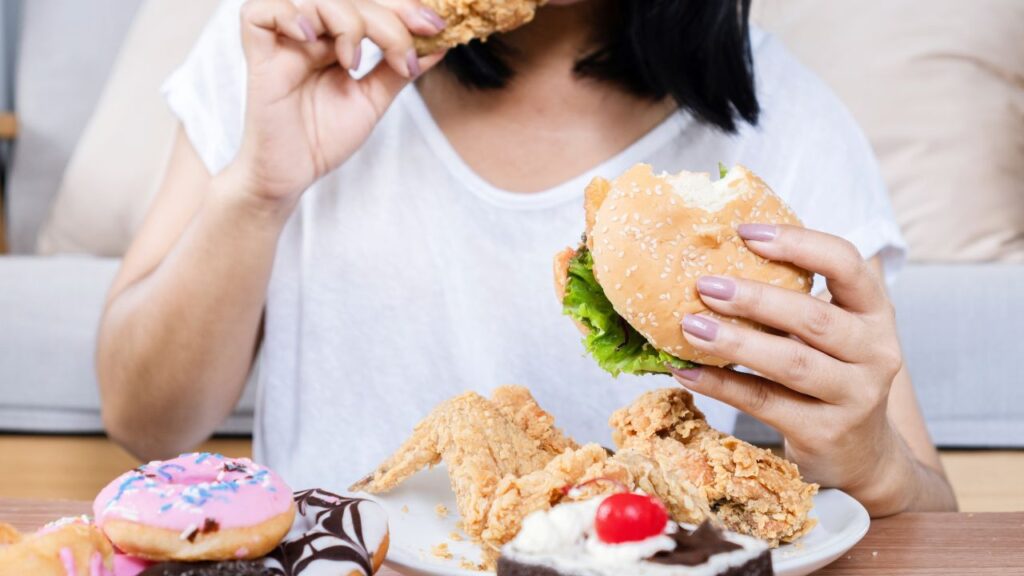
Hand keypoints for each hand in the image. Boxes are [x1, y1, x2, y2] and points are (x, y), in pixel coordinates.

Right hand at [232, 0, 446, 207]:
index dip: (403, 9)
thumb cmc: (324, 138)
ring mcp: (285, 42)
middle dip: (387, 18)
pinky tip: (311, 37)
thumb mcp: (372, 100)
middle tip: (404, 51)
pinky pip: (258, 14)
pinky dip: (288, 15)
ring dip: (346, 21)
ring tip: (352, 60)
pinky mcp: (259, 56)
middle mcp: (312, 34)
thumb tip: (438, 45)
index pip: (371, 6)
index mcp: (336, 40)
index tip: (435, 27)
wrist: (292, 175)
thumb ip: (397, 70)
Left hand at [670, 224, 908, 511]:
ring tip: (690, 326)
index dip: (798, 243)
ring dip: (735, 342)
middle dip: (755, 298)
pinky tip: (687, 372)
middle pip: (814, 317)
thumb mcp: (832, 334)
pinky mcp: (825, 433)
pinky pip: (765, 403)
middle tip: (705, 285)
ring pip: (791, 363)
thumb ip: (794, 300)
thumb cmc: (831, 376)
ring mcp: (854, 397)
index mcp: (875, 313)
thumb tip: (714, 262)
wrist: (862, 454)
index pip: (846, 264)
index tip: (745, 233)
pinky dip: (721, 385)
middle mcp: (875, 352)